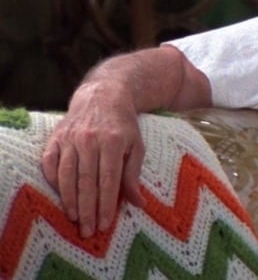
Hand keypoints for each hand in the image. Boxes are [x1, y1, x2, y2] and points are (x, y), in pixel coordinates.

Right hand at [41, 81, 146, 237]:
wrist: (103, 96)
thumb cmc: (123, 125)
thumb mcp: (136, 145)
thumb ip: (133, 175)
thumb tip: (139, 204)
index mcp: (114, 142)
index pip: (108, 179)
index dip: (106, 204)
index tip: (105, 224)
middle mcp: (90, 140)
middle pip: (87, 181)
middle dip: (88, 209)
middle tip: (88, 231)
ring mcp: (70, 138)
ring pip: (66, 174)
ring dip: (69, 199)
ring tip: (74, 219)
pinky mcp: (55, 137)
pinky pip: (49, 163)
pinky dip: (52, 181)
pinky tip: (59, 196)